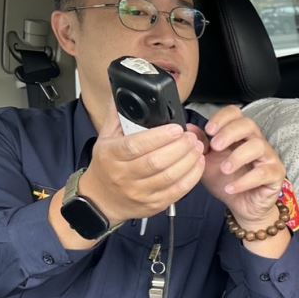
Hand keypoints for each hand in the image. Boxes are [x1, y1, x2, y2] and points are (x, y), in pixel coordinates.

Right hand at [83, 99, 205, 222]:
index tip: (176, 128)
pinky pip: (177, 192)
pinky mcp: (153, 205)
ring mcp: (139, 192)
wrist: (101, 200)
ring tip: (197, 147)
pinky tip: (197, 164)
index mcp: (111, 155)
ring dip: (188, 161)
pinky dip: (191, 177)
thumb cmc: (106, 166)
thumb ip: (117, 117)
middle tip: (192, 137)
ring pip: (169, 177)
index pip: (136, 145)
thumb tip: (126, 92)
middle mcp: (124, 175)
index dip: (159, 137)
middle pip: (157, 162)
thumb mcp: (105, 139)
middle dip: (180, 148)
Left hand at [200, 106, 286, 228]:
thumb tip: (189, 128)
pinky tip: (231, 188)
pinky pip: (263, 173)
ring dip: (238, 156)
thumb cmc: (226, 181)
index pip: (236, 114)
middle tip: (215, 146)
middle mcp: (256, 142)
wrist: (241, 207)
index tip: (209, 130)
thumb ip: (200, 145)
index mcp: (239, 135)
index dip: (223, 118)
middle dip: (229, 133)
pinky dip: (244, 181)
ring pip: (258, 146)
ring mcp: (268, 158)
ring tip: (224, 169)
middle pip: (248, 124)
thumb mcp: (207, 163)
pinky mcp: (275, 175)